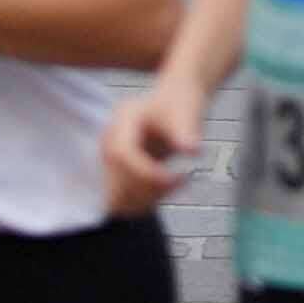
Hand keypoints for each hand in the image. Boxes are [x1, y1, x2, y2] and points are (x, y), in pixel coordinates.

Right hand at [102, 79, 208, 217]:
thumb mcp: (185, 112)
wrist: (175, 100)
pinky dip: (146, 202)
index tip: (176, 178)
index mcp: (123, 120)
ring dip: (147, 200)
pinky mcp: (117, 176)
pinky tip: (169, 189)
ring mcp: (110, 161)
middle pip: (115, 180)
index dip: (146, 172)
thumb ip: (186, 131)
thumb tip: (193, 151)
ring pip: (118, 198)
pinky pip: (125, 201)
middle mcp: (110, 142)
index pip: (121, 153)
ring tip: (176, 184)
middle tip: (178, 181)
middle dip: (147, 189)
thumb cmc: (179, 103)